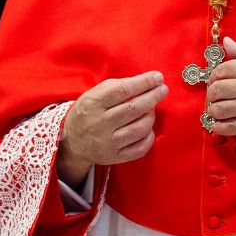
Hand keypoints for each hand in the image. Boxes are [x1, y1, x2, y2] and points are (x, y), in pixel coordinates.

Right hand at [57, 72, 168, 186]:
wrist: (72, 143)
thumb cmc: (88, 113)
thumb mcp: (93, 95)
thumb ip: (116, 86)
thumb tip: (144, 82)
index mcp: (93, 104)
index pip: (123, 90)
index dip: (144, 82)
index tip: (157, 77)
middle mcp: (100, 124)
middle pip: (134, 108)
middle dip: (153, 97)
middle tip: (163, 89)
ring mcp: (108, 143)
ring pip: (140, 128)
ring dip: (151, 116)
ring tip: (152, 109)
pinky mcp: (115, 157)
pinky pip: (140, 148)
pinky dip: (149, 136)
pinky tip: (148, 128)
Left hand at [203, 37, 235, 136]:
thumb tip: (226, 42)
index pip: (220, 71)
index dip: (214, 75)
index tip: (216, 79)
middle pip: (216, 90)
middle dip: (212, 93)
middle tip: (215, 95)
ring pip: (219, 110)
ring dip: (213, 110)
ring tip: (218, 109)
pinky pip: (230, 128)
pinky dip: (220, 127)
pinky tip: (220, 124)